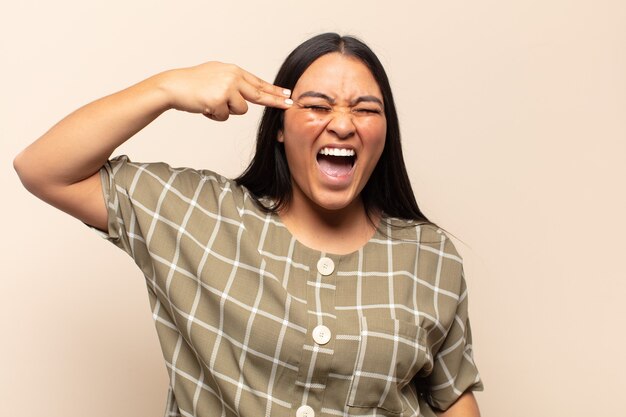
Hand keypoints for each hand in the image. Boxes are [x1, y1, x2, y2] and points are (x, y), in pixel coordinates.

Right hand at [157, 61, 291, 120]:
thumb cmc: (192, 84)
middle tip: (290, 104)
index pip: (258, 82)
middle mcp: (233, 76)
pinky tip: (204, 106)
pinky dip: (215, 116)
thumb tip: (249, 92)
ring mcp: (227, 87)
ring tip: (211, 103)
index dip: (274, 90)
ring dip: (227, 112)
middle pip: (260, 94)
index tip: (287, 94)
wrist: (173, 86)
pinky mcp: (219, 100)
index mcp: (233, 71)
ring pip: (241, 110)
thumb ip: (233, 83)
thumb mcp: (217, 76)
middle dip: (275, 101)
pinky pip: (225, 116)